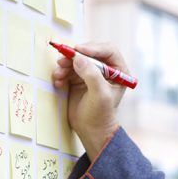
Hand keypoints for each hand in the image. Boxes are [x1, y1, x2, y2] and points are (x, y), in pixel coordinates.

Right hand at [52, 43, 126, 158]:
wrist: (91, 131)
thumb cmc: (101, 114)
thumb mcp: (100, 94)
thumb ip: (91, 75)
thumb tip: (78, 58)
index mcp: (118, 71)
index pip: (108, 50)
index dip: (93, 47)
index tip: (78, 50)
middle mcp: (105, 69)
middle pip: (89, 52)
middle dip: (75, 56)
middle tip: (63, 61)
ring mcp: (91, 73)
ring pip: (76, 60)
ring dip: (65, 64)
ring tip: (58, 74)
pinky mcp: (78, 79)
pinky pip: (68, 69)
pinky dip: (61, 73)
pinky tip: (58, 82)